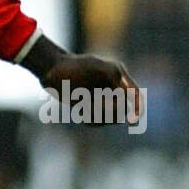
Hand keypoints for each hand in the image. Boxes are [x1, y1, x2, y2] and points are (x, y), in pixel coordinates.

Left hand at [21, 35, 142, 125]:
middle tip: (91, 105)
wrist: (51, 70)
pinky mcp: (89, 108)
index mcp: (118, 76)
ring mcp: (101, 99)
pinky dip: (88, 118)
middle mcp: (112, 89)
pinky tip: (78, 109)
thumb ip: (118, 81)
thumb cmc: (74, 67)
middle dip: (108, 111)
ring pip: (109, 118)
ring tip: (82, 104)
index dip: (138, 109)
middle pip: (122, 111)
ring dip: (97, 115)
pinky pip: (96, 121)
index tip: (132, 121)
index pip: (136, 96)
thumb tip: (130, 101)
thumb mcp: (99, 69)